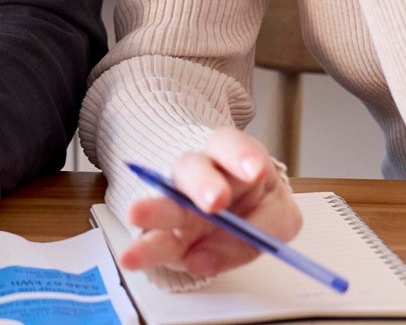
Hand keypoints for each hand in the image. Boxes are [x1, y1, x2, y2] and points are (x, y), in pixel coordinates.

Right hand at [119, 127, 301, 278]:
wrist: (218, 211)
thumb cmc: (251, 206)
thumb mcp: (273, 217)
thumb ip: (253, 236)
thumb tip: (205, 258)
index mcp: (234, 158)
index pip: (233, 147)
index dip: (243, 156)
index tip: (255, 170)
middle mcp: (199, 173)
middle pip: (195, 169)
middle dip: (203, 183)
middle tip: (214, 200)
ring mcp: (177, 200)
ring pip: (166, 199)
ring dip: (155, 210)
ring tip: (137, 215)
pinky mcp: (161, 229)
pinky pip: (151, 236)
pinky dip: (144, 249)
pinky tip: (132, 256)